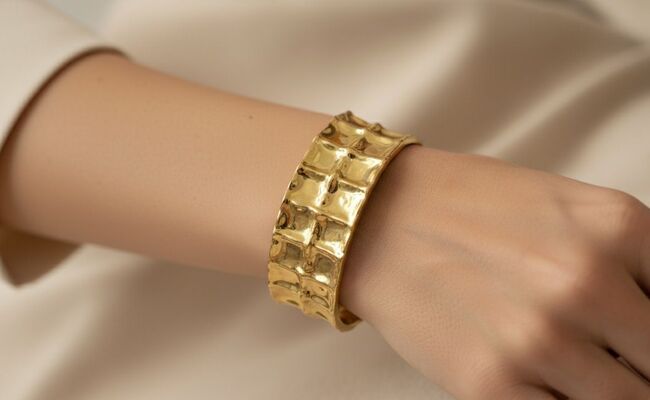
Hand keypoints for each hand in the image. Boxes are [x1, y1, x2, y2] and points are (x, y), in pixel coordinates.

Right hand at [341, 145, 649, 398]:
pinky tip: (539, 375)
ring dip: (602, 387)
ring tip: (567, 361)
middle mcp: (585, 284)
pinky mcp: (490, 386)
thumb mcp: (569, 208)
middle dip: (637, 364)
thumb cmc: (470, 208)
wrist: (380, 218)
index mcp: (617, 227)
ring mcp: (538, 340)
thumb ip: (633, 262)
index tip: (636, 342)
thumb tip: (648, 324)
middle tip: (609, 355)